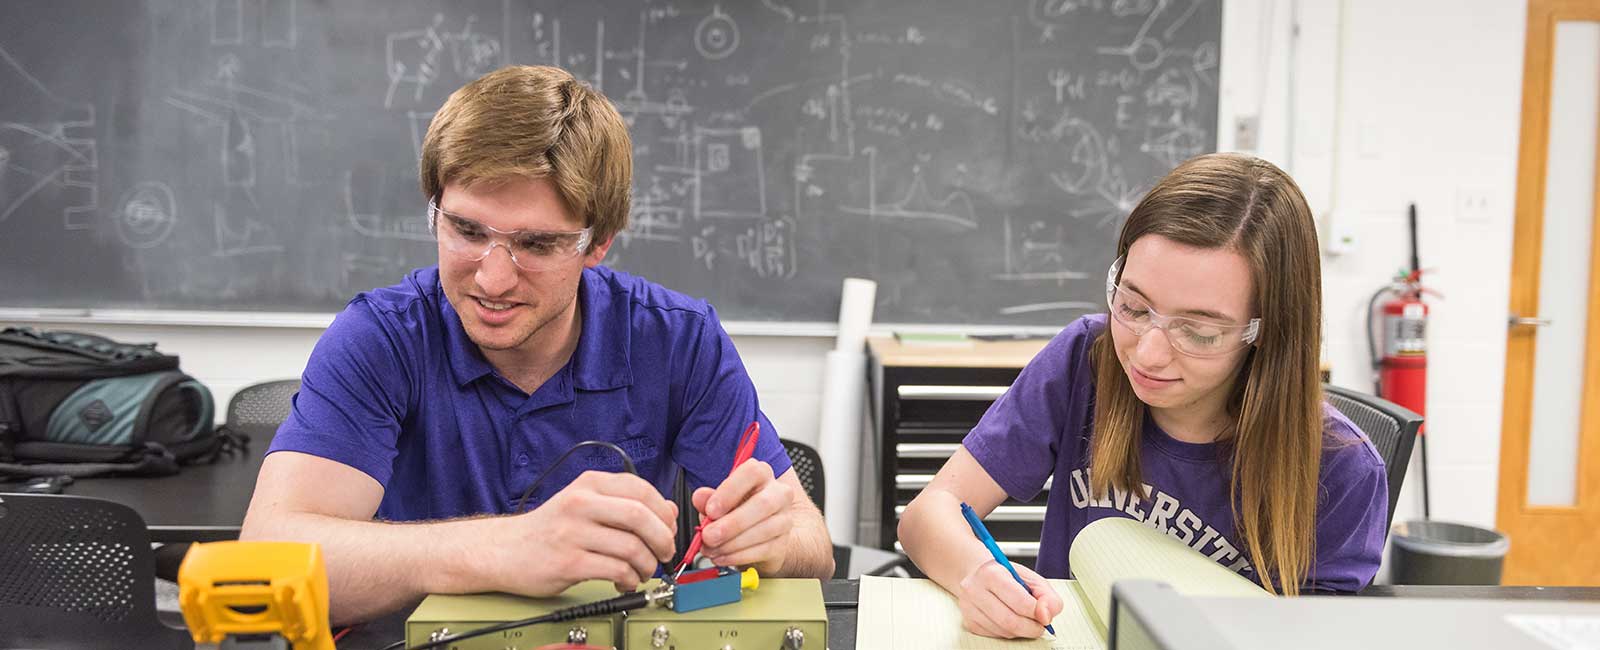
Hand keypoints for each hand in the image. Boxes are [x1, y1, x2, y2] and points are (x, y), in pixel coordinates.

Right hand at [488, 471, 677, 594]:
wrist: (504, 549)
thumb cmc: (549, 528)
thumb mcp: (585, 503)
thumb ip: (624, 502)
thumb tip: (668, 511)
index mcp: (589, 484)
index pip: (642, 490)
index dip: (664, 512)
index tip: (669, 528)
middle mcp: (581, 503)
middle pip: (640, 515)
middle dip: (663, 538)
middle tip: (665, 552)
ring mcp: (573, 533)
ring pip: (631, 547)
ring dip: (647, 564)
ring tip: (642, 571)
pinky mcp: (569, 562)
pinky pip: (615, 570)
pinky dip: (629, 579)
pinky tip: (625, 581)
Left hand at [690, 460, 794, 573]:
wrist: (763, 534)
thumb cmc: (739, 510)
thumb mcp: (720, 501)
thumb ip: (708, 499)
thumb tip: (700, 497)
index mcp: (761, 474)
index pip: (752, 473)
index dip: (730, 491)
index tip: (711, 510)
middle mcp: (778, 493)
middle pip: (762, 504)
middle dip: (731, 523)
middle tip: (709, 535)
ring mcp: (784, 518)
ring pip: (764, 530)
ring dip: (732, 543)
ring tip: (712, 548)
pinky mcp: (783, 543)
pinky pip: (763, 550)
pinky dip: (738, 556)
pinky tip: (722, 556)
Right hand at [956, 561, 1063, 638]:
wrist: (976, 573)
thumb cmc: (1005, 575)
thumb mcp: (1031, 578)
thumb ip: (1047, 597)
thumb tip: (1045, 617)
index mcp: (992, 573)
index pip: (1020, 602)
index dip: (1037, 613)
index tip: (1044, 616)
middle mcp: (975, 590)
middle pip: (1010, 621)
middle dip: (1031, 628)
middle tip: (1039, 626)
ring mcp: (969, 607)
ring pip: (1003, 631)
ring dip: (1020, 631)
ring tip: (1024, 621)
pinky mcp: (968, 621)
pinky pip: (995, 635)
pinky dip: (1008, 632)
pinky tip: (1009, 621)